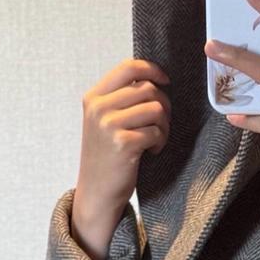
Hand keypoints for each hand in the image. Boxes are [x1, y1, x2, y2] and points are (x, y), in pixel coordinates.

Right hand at [75, 57, 171, 221]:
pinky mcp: (123, 143)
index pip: (128, 67)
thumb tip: (154, 78)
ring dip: (163, 126)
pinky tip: (150, 151)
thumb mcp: (104, 120)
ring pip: (156, 109)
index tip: (165, 81)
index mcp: (94, 97)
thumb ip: (121, 98)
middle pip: (148, 89)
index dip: (152, 69)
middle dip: (163, 106)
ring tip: (155, 139)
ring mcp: (109, 125)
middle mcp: (99, 108)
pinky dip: (160, 142)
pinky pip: (156, 131)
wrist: (96, 192)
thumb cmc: (106, 155)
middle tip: (160, 125)